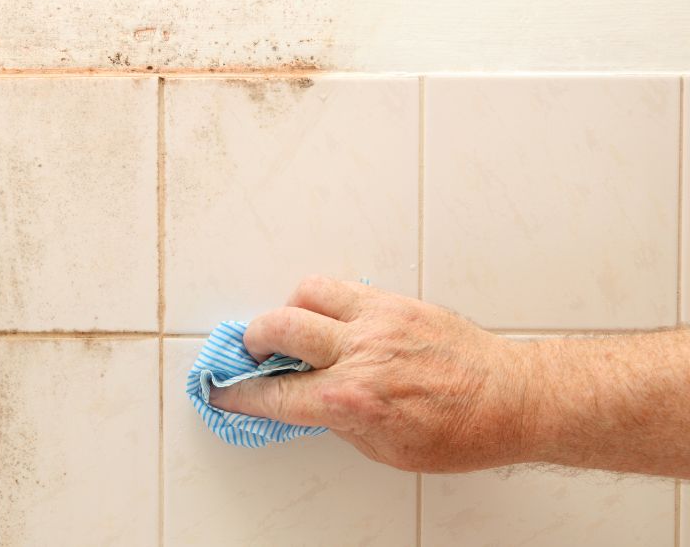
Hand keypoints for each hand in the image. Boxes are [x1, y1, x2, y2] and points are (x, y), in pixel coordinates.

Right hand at [210, 276, 532, 472]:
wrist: (512, 400)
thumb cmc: (460, 432)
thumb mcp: (385, 449)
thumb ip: (338, 420)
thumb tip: (309, 403)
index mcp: (351, 400)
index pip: (274, 393)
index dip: (240, 393)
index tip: (223, 389)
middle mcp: (359, 354)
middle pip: (278, 328)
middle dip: (254, 340)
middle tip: (255, 353)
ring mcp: (377, 321)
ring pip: (306, 293)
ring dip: (288, 310)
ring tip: (294, 329)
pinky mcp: (396, 302)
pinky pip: (343, 288)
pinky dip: (325, 301)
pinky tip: (331, 319)